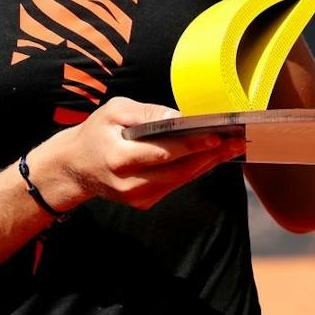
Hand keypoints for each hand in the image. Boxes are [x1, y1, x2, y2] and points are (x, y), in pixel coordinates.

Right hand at [31, 97, 245, 212]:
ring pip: (181, 180)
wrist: (75, 167)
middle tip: (238, 140)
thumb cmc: (96, 133)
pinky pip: (175, 184)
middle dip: (211, 155)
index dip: (192, 146)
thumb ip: (146, 114)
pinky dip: (194, 170)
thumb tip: (179, 117)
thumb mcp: (114, 111)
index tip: (217, 136)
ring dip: (208, 163)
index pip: (162, 153)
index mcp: (118, 158)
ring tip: (233, 147)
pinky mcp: (144, 202)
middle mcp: (129, 183)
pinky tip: (210, 157)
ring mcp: (137, 197)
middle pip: (178, 170)